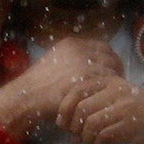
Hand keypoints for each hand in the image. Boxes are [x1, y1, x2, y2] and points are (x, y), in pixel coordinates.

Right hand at [0, 35, 121, 136]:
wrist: (26, 97)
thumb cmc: (37, 86)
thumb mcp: (52, 62)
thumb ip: (71, 60)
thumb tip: (89, 62)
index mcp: (71, 44)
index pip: (103, 47)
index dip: (110, 59)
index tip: (113, 70)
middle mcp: (80, 50)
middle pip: (110, 57)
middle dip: (116, 70)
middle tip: (117, 83)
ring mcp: (84, 64)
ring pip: (111, 71)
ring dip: (114, 82)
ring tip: (111, 93)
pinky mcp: (87, 80)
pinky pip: (108, 84)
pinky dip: (110, 91)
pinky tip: (107, 99)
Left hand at [59, 74, 143, 143]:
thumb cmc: (142, 116)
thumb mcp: (118, 103)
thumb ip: (94, 109)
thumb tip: (67, 128)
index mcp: (112, 80)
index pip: (77, 88)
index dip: (65, 107)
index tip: (62, 123)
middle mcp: (118, 90)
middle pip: (81, 108)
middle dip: (73, 126)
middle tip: (75, 137)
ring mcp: (126, 107)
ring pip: (90, 124)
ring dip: (85, 138)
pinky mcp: (131, 124)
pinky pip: (103, 136)